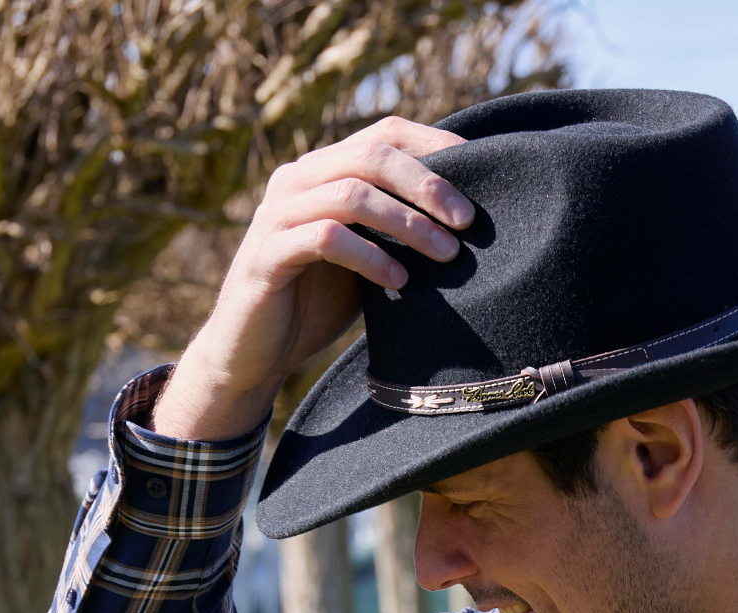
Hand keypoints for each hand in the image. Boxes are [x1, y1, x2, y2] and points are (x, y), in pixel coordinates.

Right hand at [152, 116, 472, 440]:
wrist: (255, 353)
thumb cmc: (317, 304)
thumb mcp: (367, 260)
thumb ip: (397, 233)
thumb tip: (467, 225)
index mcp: (323, 171)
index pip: (384, 134)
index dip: (435, 145)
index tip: (482, 172)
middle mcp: (297, 180)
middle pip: (372, 156)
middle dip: (427, 186)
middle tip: (468, 222)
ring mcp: (277, 215)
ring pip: (351, 194)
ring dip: (407, 224)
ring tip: (446, 257)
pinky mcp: (267, 255)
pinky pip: (325, 239)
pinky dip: (369, 257)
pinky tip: (399, 282)